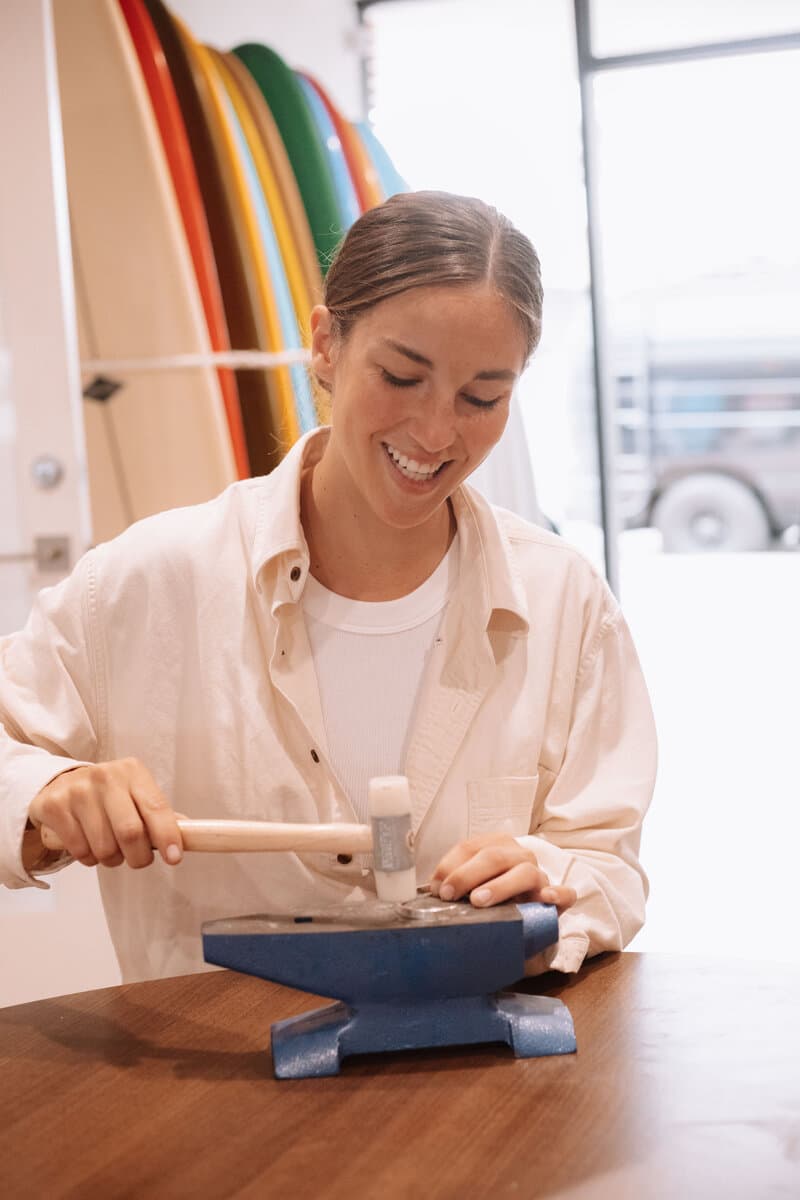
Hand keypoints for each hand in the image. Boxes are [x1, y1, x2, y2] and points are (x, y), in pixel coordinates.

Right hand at [27, 758, 182, 870]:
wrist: (61, 783)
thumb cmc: (109, 795)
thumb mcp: (135, 794)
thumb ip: (159, 814)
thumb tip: (192, 835)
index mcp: (133, 772)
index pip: (156, 808)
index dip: (167, 836)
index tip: (174, 858)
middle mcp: (106, 777)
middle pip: (130, 832)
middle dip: (138, 857)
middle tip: (137, 859)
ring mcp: (78, 790)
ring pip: (104, 847)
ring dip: (112, 859)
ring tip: (110, 849)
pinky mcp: (55, 806)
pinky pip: (79, 851)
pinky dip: (89, 858)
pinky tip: (88, 845)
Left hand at [429, 833, 576, 912]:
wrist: (522, 929)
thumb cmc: (490, 905)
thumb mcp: (469, 891)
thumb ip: (454, 887)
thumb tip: (429, 893)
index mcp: (496, 847)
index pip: (471, 847)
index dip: (451, 865)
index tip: (437, 888)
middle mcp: (519, 856)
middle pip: (494, 856)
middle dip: (468, 874)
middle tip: (450, 895)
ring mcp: (540, 876)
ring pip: (525, 872)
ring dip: (500, 885)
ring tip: (479, 901)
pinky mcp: (558, 900)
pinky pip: (564, 894)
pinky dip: (557, 894)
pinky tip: (546, 898)